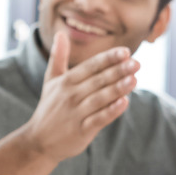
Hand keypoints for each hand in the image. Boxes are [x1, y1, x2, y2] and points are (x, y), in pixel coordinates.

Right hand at [19, 31, 138, 162]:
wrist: (38, 141)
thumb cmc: (49, 108)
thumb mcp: (50, 80)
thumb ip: (58, 57)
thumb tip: (60, 33)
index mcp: (66, 81)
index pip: (90, 66)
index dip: (108, 58)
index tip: (125, 51)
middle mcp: (70, 95)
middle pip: (98, 80)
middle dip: (118, 71)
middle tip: (137, 63)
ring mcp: (75, 113)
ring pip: (99, 98)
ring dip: (117, 89)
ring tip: (134, 80)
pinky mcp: (80, 130)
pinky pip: (98, 119)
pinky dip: (111, 111)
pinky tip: (124, 103)